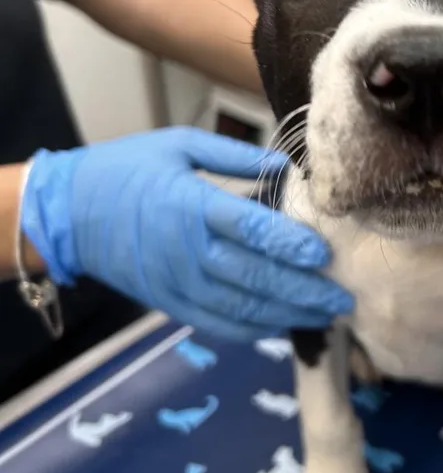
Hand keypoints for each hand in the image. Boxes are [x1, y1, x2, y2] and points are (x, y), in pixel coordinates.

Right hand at [21, 127, 352, 339]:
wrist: (68, 213)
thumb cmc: (128, 169)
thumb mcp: (179, 144)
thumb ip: (234, 156)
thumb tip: (284, 168)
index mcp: (193, 206)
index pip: (251, 229)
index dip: (291, 244)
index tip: (325, 254)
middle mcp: (189, 251)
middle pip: (255, 277)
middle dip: (304, 290)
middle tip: (344, 297)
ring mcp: (179, 284)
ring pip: (242, 307)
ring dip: (288, 314)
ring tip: (325, 314)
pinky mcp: (171, 304)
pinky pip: (218, 323)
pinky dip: (255, 328)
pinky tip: (284, 324)